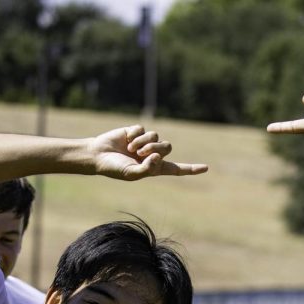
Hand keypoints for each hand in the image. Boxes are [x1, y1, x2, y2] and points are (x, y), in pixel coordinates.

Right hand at [90, 126, 207, 180]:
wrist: (98, 155)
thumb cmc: (114, 168)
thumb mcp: (131, 174)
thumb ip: (146, 169)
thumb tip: (158, 157)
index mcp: (154, 169)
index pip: (176, 169)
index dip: (190, 169)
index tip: (205, 168)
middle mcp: (152, 155)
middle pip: (167, 147)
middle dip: (155, 148)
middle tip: (141, 154)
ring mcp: (145, 142)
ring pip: (156, 136)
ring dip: (144, 142)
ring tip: (131, 148)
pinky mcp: (137, 131)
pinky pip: (144, 129)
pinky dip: (135, 135)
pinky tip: (126, 139)